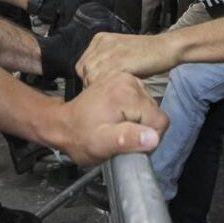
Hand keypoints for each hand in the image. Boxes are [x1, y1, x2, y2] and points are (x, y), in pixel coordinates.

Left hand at [53, 70, 167, 164]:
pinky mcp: (122, 80)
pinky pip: (140, 100)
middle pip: (155, 112)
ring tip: (117, 126)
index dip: (149, 138)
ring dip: (138, 120)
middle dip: (142, 128)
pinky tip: (117, 117)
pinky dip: (133, 112)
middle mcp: (127, 80)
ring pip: (149, 106)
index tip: (131, 142)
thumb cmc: (80, 136)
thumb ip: (127, 140)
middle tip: (121, 135)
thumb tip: (153, 138)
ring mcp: (124, 78)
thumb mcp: (101, 144)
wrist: (63, 124)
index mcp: (126, 94)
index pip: (160, 121)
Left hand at [76, 32, 178, 85]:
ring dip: (99, 87)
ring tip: (110, 94)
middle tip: (102, 94)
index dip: (88, 78)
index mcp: (100, 39)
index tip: (97, 87)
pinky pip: (105, 78)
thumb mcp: (120, 54)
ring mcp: (109, 50)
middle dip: (91, 84)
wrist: (165, 48)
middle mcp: (102, 43)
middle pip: (84, 70)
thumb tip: (93, 81)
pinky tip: (117, 92)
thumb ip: (105, 63)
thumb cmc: (146, 56)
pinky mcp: (119, 60)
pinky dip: (109, 88)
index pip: (82, 64)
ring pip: (92, 75)